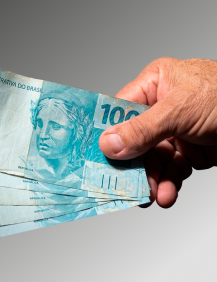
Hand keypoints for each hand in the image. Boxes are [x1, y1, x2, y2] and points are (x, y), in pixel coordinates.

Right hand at [99, 57, 216, 207]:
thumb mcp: (181, 110)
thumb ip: (143, 129)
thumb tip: (107, 143)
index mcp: (155, 85)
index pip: (119, 111)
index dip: (106, 134)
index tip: (94, 156)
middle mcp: (160, 108)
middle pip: (133, 140)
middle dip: (132, 165)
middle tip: (125, 185)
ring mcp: (173, 132)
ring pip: (150, 160)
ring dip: (150, 179)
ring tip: (151, 196)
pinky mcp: (187, 152)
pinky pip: (169, 170)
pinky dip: (167, 184)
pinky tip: (166, 194)